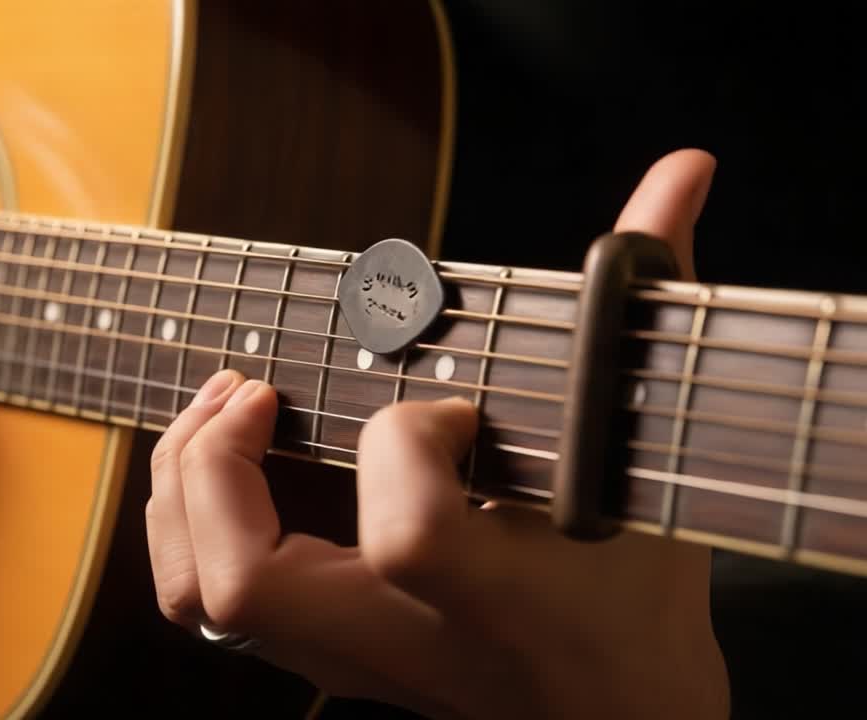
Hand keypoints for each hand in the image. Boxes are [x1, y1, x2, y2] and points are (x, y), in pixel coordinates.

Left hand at [146, 149, 728, 717]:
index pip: (408, 531)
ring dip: (182, 484)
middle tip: (257, 390)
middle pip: (243, 581)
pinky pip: (201, 597)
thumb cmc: (631, 597)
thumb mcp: (642, 457)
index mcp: (491, 599)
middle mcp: (398, 639)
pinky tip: (227, 454)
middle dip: (217, 464)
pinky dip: (185, 515)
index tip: (448, 409)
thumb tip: (684, 172)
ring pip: (199, 594)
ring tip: (227, 409)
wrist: (611, 714)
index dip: (407, 441)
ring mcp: (340, 653)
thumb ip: (642, 315)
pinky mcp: (309, 649)